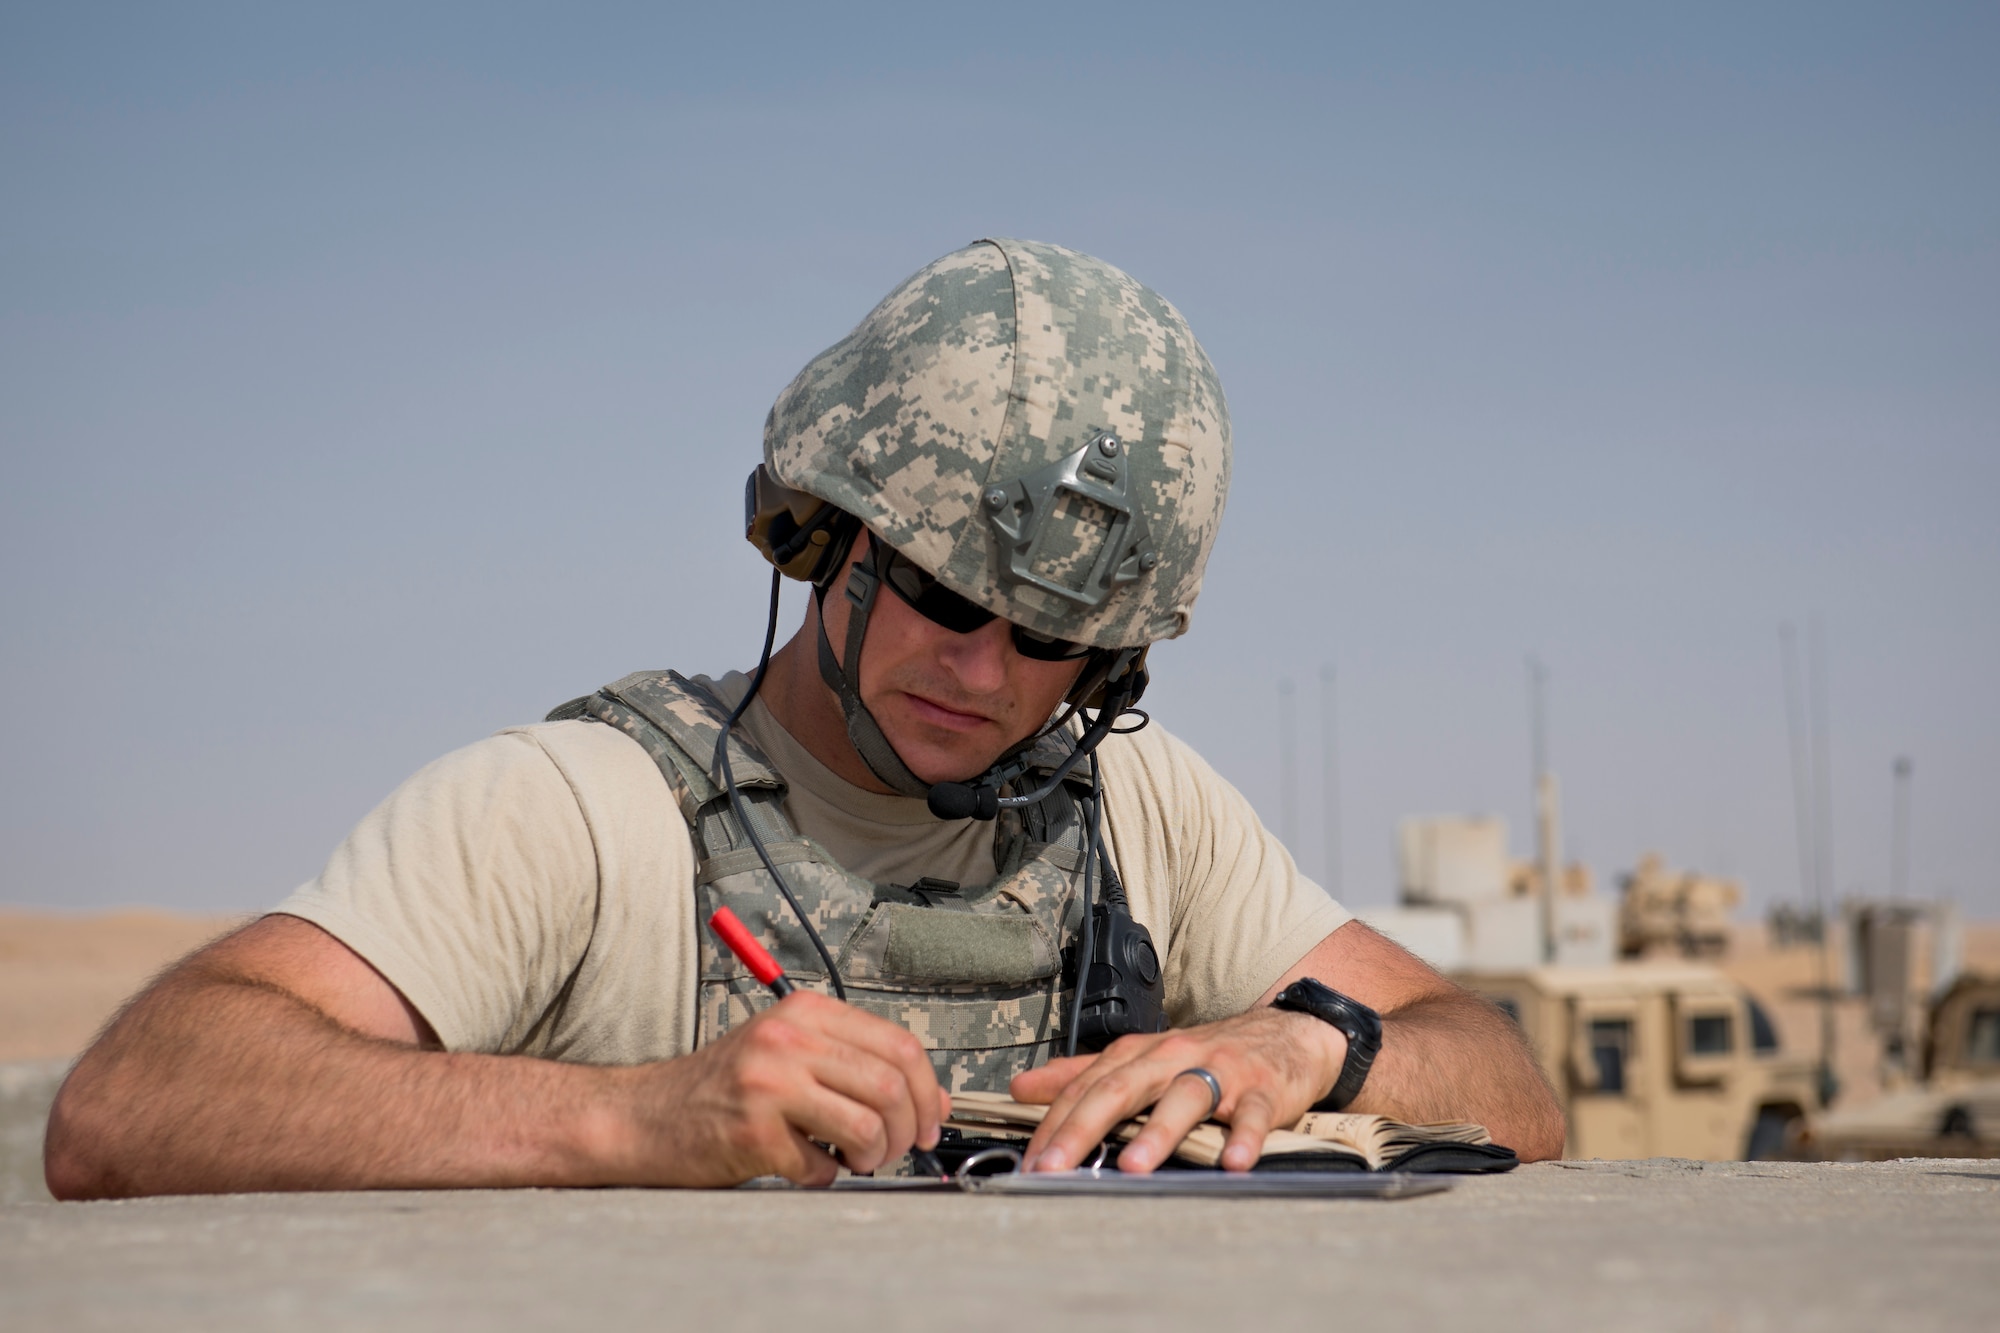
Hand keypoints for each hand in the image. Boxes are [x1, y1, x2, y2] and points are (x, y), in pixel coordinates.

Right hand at [626, 990, 948, 1186]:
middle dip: (908, 1130)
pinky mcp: (753, 1131)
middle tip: (897, 1150)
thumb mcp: (791, 1055)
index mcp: (805, 1011)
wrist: (646, 1118)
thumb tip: (935, 1102)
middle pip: (890, 1085)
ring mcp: (769, 1082)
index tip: (929, 1120)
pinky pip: (821, 1164)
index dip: (926, 1090)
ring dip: (874, 1156)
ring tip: (855, 1159)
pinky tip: (805, 1166)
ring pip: (867, 1125)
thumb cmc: (724, 1090)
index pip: (899, 1044)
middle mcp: (788, 1038)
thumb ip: (858, 1066)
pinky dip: (825, 1175)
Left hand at [1009, 1009, 1345, 1173]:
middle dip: (1083, 1128)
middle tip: (1054, 1167)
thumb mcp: (1141, 1059)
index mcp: (1140, 1055)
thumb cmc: (1206, 1055)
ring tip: (1133, 1166)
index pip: (1086, 1087)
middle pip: (1122, 1089)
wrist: (1286, 1032)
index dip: (1054, 1124)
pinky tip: (1232, 1162)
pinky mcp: (1264, 1090)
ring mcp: (1220, 1073)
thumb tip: (1021, 1089)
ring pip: (1184, 1098)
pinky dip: (1244, 1138)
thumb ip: (1082, 1075)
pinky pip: (1253, 1115)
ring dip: (1158, 1132)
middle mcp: (1174, 1058)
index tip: (1030, 1162)